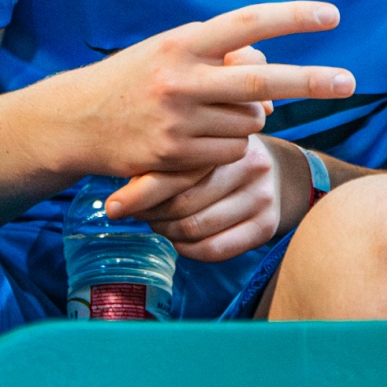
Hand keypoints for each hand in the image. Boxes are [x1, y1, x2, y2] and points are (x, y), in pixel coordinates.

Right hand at [65, 1, 354, 178]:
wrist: (76, 121)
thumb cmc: (138, 78)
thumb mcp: (176, 52)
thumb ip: (224, 58)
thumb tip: (274, 87)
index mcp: (184, 42)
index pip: (248, 23)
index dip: (293, 18)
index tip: (332, 15)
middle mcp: (182, 78)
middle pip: (263, 81)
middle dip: (312, 81)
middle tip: (350, 82)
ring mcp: (178, 119)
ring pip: (251, 122)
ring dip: (249, 119)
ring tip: (214, 114)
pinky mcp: (174, 155)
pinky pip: (231, 152)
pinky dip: (229, 147)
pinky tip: (200, 140)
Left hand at [107, 135, 288, 262]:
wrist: (273, 168)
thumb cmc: (216, 157)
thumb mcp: (193, 147)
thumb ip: (162, 162)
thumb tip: (117, 201)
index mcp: (227, 136)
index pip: (176, 173)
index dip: (139, 194)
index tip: (113, 206)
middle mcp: (251, 163)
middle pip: (183, 205)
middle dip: (152, 214)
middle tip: (139, 213)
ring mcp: (263, 195)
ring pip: (196, 228)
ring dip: (167, 232)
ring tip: (158, 223)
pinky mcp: (268, 224)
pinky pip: (215, 249)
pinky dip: (188, 250)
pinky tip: (179, 240)